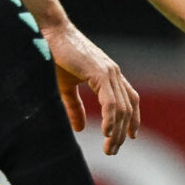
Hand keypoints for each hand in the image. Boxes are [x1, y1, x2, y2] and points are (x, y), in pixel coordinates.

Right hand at [44, 20, 140, 153]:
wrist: (50, 34)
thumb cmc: (57, 57)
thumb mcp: (67, 87)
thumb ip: (75, 107)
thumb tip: (80, 129)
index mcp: (109, 75)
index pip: (130, 99)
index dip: (133, 119)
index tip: (131, 137)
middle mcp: (114, 73)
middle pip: (128, 108)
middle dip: (123, 132)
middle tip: (112, 151)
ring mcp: (109, 72)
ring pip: (121, 108)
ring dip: (117, 131)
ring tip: (110, 148)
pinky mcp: (100, 73)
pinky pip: (111, 101)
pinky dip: (111, 119)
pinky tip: (106, 133)